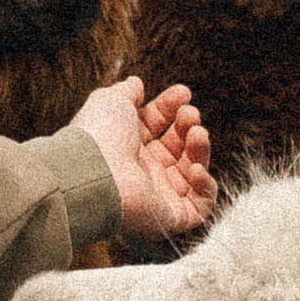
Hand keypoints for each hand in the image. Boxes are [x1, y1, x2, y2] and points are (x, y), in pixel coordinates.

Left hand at [75, 77, 217, 240]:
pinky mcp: (170, 217)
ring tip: (196, 133)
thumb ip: (127, 91)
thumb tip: (137, 83)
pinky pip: (200, 206)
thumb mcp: (111, 100)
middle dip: (188, 126)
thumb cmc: (98, 136)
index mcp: (126, 144)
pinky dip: (206, 185)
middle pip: (177, 147)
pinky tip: (195, 167)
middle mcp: (141, 170)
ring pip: (192, 172)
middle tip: (190, 115)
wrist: (93, 174)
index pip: (157, 125)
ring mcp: (157, 195)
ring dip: (200, 149)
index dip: (171, 107)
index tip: (184, 93)